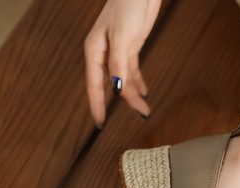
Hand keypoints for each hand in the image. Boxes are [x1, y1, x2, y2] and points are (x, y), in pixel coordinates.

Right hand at [84, 0, 161, 126]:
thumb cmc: (127, 4)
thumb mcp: (123, 36)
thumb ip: (119, 64)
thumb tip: (116, 89)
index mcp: (95, 51)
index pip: (94, 85)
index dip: (98, 105)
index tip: (100, 122)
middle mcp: (104, 54)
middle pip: (112, 85)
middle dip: (125, 102)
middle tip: (141, 114)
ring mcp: (117, 51)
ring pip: (124, 80)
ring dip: (135, 94)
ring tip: (146, 109)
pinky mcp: (130, 47)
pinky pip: (132, 71)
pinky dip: (138, 83)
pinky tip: (144, 93)